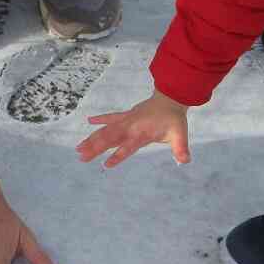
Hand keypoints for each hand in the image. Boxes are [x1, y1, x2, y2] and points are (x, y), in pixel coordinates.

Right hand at [77, 92, 191, 168]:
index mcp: (142, 133)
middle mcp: (131, 126)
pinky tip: (89, 121)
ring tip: (79, 148)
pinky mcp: (126, 115)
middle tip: (82, 157)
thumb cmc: (174, 119)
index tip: (106, 165)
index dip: (118, 155)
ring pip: (106, 130)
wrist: (171, 98)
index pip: (128, 146)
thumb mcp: (180, 135)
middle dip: (95, 148)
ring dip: (92, 138)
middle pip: (110, 138)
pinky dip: (100, 119)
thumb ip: (180, 149)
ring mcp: (126, 120)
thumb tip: (185, 161)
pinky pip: (111, 117)